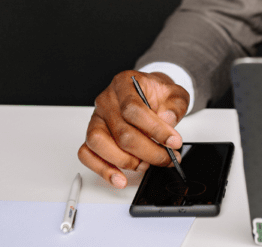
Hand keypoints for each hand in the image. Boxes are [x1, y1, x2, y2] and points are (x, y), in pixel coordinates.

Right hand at [78, 70, 190, 187]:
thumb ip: (174, 106)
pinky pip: (86, 154)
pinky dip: (102, 169)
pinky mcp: (92, 135)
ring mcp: (96, 118)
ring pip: (99, 143)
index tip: (174, 142)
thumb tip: (167, 120)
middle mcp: (106, 100)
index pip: (134, 109)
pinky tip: (120, 178)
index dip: (155, 129)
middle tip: (167, 159)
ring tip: (145, 165)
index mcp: (124, 84)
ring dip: (125, 161)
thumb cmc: (158, 94)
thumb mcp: (175, 94)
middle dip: (148, 151)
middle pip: (121, 132)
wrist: (148, 94)